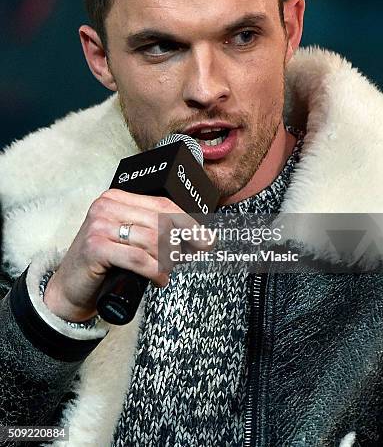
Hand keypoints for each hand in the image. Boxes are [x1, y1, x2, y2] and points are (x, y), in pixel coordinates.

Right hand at [43, 189, 206, 321]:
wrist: (68, 290)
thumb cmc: (102, 265)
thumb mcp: (128, 241)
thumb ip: (152, 232)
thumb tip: (195, 235)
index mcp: (116, 198)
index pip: (162, 204)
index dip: (188, 220)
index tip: (206, 236)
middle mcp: (106, 206)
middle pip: (160, 220)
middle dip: (184, 239)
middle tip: (196, 253)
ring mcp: (99, 225)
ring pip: (152, 240)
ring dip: (168, 259)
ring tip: (169, 269)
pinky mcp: (96, 247)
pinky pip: (138, 259)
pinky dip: (155, 271)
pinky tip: (160, 279)